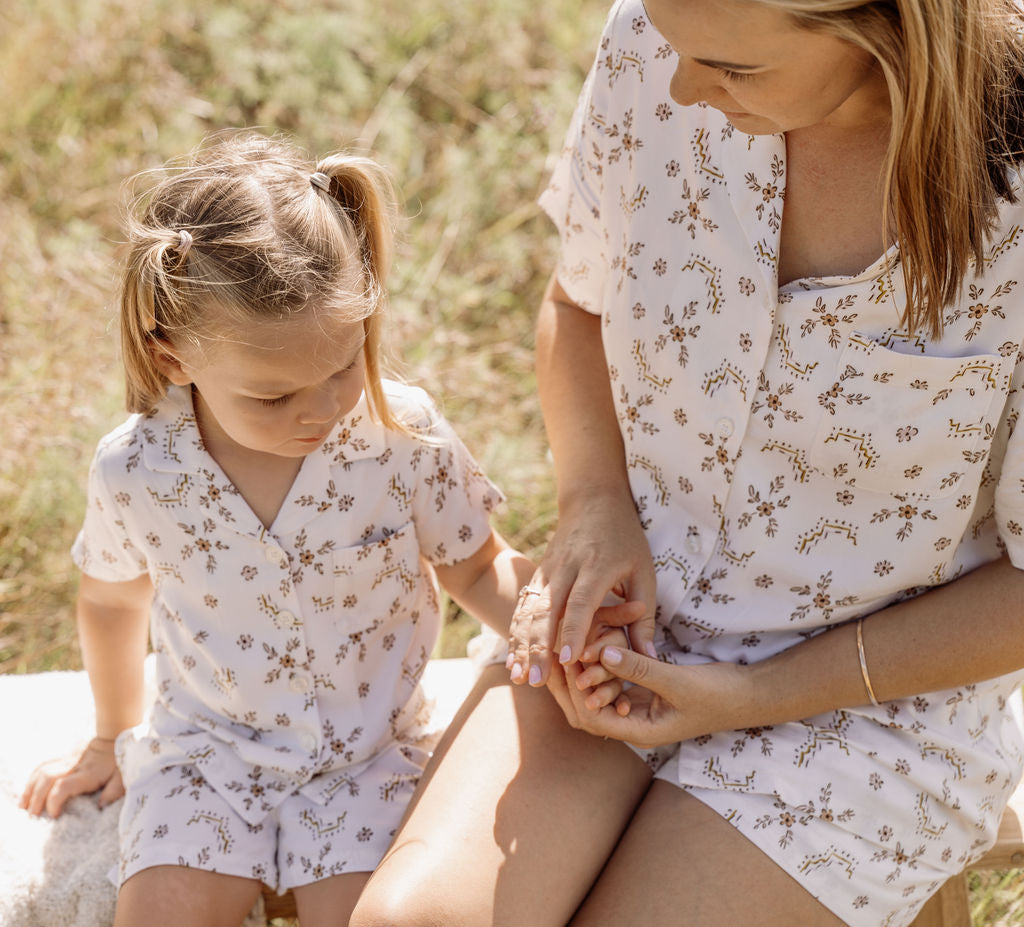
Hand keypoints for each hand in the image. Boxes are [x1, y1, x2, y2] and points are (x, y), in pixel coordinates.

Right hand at [19, 737, 123, 817]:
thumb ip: (114, 791)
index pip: (63, 786)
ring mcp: (67, 760)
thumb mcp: (124, 776)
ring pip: (42, 771)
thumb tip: (101, 806)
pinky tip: (28, 791)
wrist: (116, 734)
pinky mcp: (63, 757)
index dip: (54, 801)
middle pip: (47, 780)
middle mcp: (74, 766)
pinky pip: (43, 766)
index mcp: (88, 773)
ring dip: (30, 789)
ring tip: (24, 806)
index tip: (54, 815)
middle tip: (33, 816)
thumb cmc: (121, 759)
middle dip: (37, 799)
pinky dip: (33, 779)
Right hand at [506, 488, 656, 685]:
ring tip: (518, 676)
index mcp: (596, 566)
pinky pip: (523, 607)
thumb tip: (650, 658)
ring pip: (528, 610)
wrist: (592, 500)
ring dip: (522, 644)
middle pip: (546, 609)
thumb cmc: (625, 538)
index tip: (569, 659)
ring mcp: (547, 570)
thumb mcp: (644, 572)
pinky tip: (514, 659)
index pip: (580, 602)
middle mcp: (566, 568)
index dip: (574, 631)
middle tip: (537, 680)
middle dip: (539, 646)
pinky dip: (517, 634)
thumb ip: (644, 617)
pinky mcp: (537, 574)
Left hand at [552, 646, 751, 749]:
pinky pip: (614, 680)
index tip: (565, 659)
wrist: (750, 694)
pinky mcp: (644, 691)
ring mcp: (639, 708)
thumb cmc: (719, 694)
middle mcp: (634, 723)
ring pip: (597, 692)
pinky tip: (594, 640)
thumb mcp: (678, 681)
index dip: (573, 690)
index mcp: (640, 732)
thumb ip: (641, 669)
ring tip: (572, 642)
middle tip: (555, 651)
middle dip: (569, 683)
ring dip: (585, 670)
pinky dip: (602, 663)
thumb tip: (604, 653)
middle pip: (586, 708)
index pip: (591, 717)